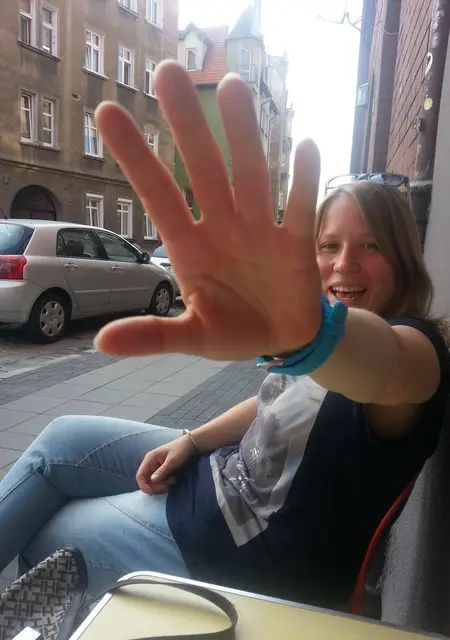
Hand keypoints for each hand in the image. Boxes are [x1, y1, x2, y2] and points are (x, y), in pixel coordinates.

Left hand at [94, 61, 321, 360]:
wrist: (281, 339)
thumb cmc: (232, 331)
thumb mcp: (191, 337)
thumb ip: (152, 336)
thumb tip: (99, 342)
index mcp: (190, 247)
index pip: (159, 196)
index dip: (136, 158)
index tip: (109, 112)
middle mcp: (222, 227)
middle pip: (204, 171)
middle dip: (188, 126)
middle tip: (169, 72)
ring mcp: (260, 230)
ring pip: (251, 176)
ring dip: (243, 135)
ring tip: (233, 87)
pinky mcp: (295, 242)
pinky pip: (299, 207)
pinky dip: (303, 180)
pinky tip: (304, 145)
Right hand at [136, 435, 195, 494]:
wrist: (190, 444)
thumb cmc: (181, 450)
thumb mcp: (172, 461)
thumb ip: (162, 471)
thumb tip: (152, 480)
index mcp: (150, 459)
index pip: (140, 476)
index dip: (144, 486)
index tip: (153, 492)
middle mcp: (150, 463)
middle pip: (146, 481)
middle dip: (155, 487)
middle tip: (168, 486)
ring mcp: (156, 467)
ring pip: (153, 483)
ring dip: (161, 485)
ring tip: (173, 480)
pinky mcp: (162, 470)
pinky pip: (159, 481)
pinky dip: (165, 483)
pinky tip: (173, 480)